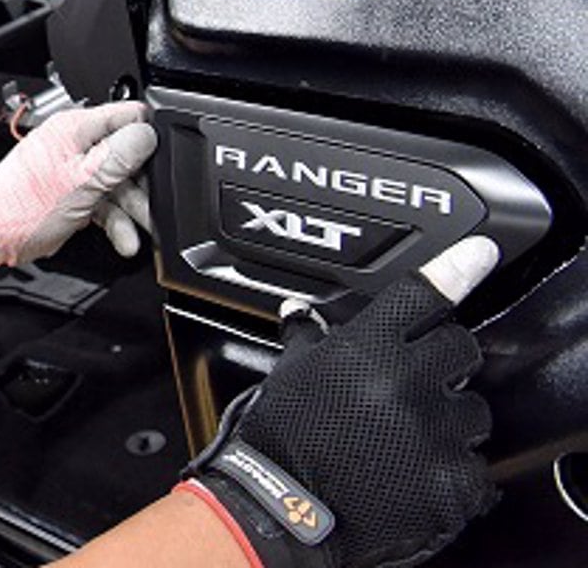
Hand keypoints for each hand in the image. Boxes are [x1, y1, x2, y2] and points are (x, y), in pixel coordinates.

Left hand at [0, 101, 154, 270]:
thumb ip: (120, 155)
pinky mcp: (72, 192)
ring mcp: (73, 169)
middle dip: (144, 182)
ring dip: (132, 208)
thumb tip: (148, 132)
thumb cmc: (22, 205)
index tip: (164, 159)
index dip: (149, 134)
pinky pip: (104, 201)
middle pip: (127, 154)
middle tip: (155, 204)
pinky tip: (124, 238)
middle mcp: (75, 143)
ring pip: (118, 183)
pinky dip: (116, 220)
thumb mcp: (84, 179)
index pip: (128, 116)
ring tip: (140, 231)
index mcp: (76, 127)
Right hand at [181, 237, 499, 567]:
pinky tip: (419, 470)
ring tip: (412, 433)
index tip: (480, 253)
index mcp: (365, 348)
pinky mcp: (451, 481)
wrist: (283, 509)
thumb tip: (299, 313)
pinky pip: (476, 465)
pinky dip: (454, 469)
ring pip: (474, 409)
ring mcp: (432, 433)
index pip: (423, 293)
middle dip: (447, 359)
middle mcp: (405, 383)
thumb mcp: (288, 374)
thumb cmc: (281, 439)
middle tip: (421, 378)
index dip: (458, 267)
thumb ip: (306, 338)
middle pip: (463, 347)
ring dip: (451, 417)